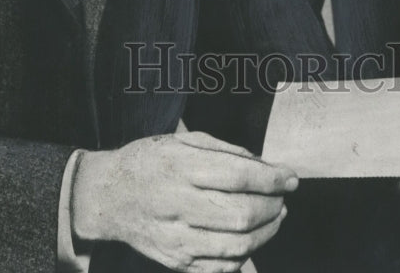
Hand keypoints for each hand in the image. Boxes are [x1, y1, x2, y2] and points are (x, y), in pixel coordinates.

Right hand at [71, 129, 296, 271]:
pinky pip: (221, 268)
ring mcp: (177, 239)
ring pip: (237, 245)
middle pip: (242, 214)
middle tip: (282, 197)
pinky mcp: (176, 261)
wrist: (109, 197)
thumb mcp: (184, 139)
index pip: (240, 176)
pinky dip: (244, 256)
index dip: (273, 178)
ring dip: (266, 232)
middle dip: (273, 206)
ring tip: (275, 217)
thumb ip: (226, 150)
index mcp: (182, 167)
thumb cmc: (149, 161)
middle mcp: (179, 205)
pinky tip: (251, 238)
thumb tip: (264, 166)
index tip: (290, 177)